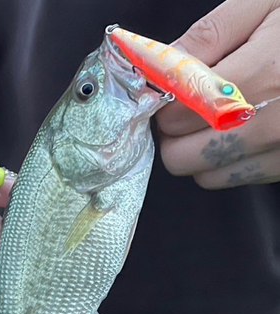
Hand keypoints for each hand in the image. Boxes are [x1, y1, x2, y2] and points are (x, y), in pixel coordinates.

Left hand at [157, 0, 279, 188]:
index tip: (167, 95)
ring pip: (209, 177)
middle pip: (185, 158)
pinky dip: (228, 163)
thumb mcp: (266, 3)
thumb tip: (161, 63)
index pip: (177, 115)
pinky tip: (240, 133)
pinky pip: (240, 179)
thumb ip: (210, 35)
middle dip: (174, 136)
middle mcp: (272, 125)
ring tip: (212, 123)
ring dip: (199, 154)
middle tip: (184, 111)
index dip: (163, 106)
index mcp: (262, 75)